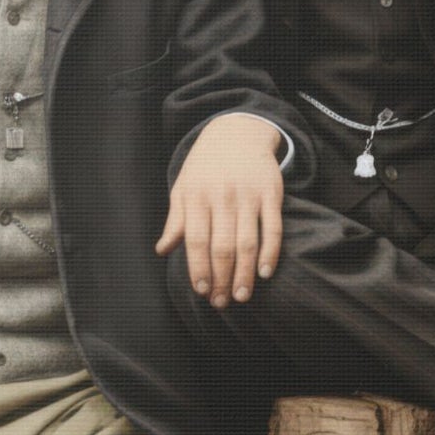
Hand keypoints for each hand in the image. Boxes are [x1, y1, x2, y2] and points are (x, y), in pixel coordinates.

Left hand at [154, 115, 283, 307]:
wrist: (236, 132)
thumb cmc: (205, 166)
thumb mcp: (183, 187)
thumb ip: (176, 221)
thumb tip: (162, 251)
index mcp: (196, 196)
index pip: (196, 240)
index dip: (199, 268)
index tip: (202, 291)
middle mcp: (222, 196)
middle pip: (223, 246)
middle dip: (222, 278)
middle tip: (222, 302)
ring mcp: (248, 195)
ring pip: (247, 242)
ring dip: (245, 273)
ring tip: (241, 295)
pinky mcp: (271, 193)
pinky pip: (272, 228)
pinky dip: (270, 252)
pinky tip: (264, 272)